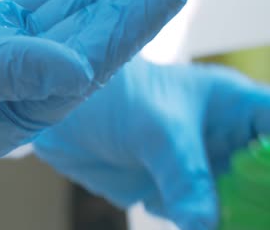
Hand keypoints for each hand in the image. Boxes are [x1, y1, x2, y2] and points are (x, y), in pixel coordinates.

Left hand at [34, 58, 269, 228]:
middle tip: (252, 218)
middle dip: (260, 201)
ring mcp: (201, 169)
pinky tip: (187, 224)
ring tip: (224, 224)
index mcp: (236, 107)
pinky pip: (202, 222)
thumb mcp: (157, 129)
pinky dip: (203, 229)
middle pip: (263, 177)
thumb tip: (205, 225)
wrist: (63, 112)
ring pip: (239, 207)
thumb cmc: (113, 96)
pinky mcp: (175, 194)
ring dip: (238, 220)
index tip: (267, 188)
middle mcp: (225, 140)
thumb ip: (185, 175)